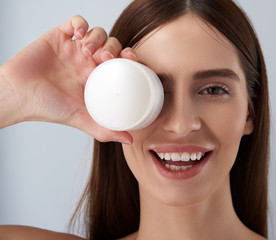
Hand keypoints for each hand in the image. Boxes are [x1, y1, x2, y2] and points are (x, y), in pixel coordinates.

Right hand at [0, 15, 134, 142]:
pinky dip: (81, 24)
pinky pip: (76, 22)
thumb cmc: (48, 107)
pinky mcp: (59, 36)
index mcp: (97, 77)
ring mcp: (74, 49)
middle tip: (105, 58)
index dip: (129, 58)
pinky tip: (79, 35)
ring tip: (87, 50)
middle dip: (113, 47)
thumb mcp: (81, 119)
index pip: (121, 62)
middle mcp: (87, 62)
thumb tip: (129, 140)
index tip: (131, 61)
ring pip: (97, 32)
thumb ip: (105, 129)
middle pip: (112, 45)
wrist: (19, 96)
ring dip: (98, 37)